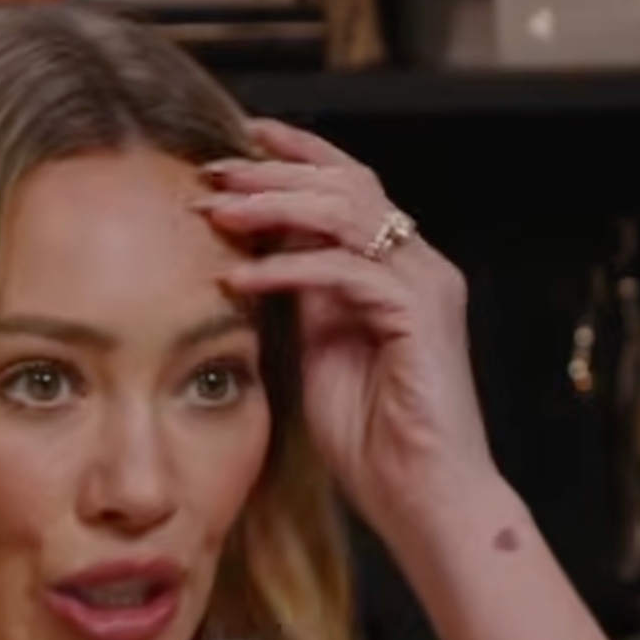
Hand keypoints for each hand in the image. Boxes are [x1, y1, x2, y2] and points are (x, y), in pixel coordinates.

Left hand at [196, 118, 497, 547]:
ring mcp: (425, 285)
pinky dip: (287, 268)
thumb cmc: (374, 440)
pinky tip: (242, 278)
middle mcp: (420, 265)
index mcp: (398, 269)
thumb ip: (305, 296)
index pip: (350, 184)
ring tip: (217, 211)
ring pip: (346, 212)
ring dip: (274, 206)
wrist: (427, 502)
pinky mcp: (419, 314)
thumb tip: (262, 248)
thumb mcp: (322, 349)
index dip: (298, 153)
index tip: (240, 138)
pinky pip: (344, 271)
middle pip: (346, 183)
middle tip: (213, 171)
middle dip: (274, 171)